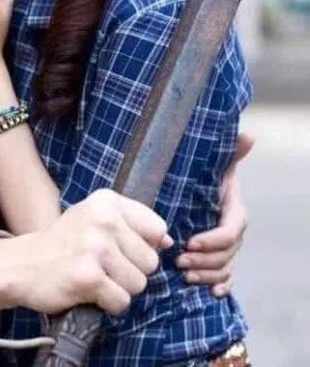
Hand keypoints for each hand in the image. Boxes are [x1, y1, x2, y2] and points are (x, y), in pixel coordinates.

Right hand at [10, 189, 171, 315]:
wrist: (22, 265)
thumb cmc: (64, 244)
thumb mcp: (95, 220)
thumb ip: (132, 226)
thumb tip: (169, 241)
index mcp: (107, 201)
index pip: (157, 228)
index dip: (144, 246)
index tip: (120, 248)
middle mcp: (103, 219)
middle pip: (151, 260)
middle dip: (131, 271)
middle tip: (102, 265)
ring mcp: (95, 247)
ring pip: (139, 283)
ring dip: (120, 289)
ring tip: (95, 277)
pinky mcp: (88, 276)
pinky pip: (122, 301)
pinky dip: (108, 304)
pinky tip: (88, 291)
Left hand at [176, 131, 253, 295]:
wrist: (195, 184)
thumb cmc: (203, 171)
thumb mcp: (213, 161)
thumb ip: (229, 151)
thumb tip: (248, 134)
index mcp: (233, 209)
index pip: (230, 230)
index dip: (213, 240)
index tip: (190, 241)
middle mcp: (233, 230)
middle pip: (226, 254)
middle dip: (204, 260)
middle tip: (178, 260)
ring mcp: (227, 246)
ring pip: (224, 268)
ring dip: (205, 274)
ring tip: (182, 272)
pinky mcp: (219, 257)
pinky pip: (227, 277)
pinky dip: (220, 286)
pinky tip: (211, 293)